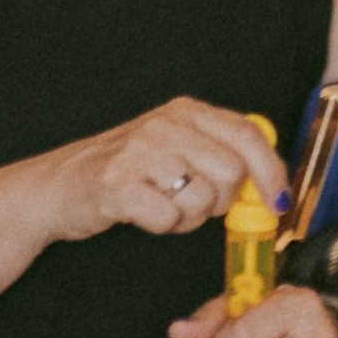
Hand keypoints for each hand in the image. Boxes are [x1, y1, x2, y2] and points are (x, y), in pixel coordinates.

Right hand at [52, 96, 284, 246]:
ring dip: (188, 216)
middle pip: (230, 173)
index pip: (247, 134)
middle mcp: (164, 124)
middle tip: (193, 203)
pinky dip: (162, 226)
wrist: (59, 186)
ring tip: (163, 205)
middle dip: (219, 201)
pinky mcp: (118, 183)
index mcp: (184, 111)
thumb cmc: (126, 171)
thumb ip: (219, 154)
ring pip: (202, 198)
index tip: (278, 200)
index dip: (271, 171)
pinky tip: (143, 213)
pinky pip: (168, 218)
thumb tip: (271, 182)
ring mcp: (139, 151)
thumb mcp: (175, 147)